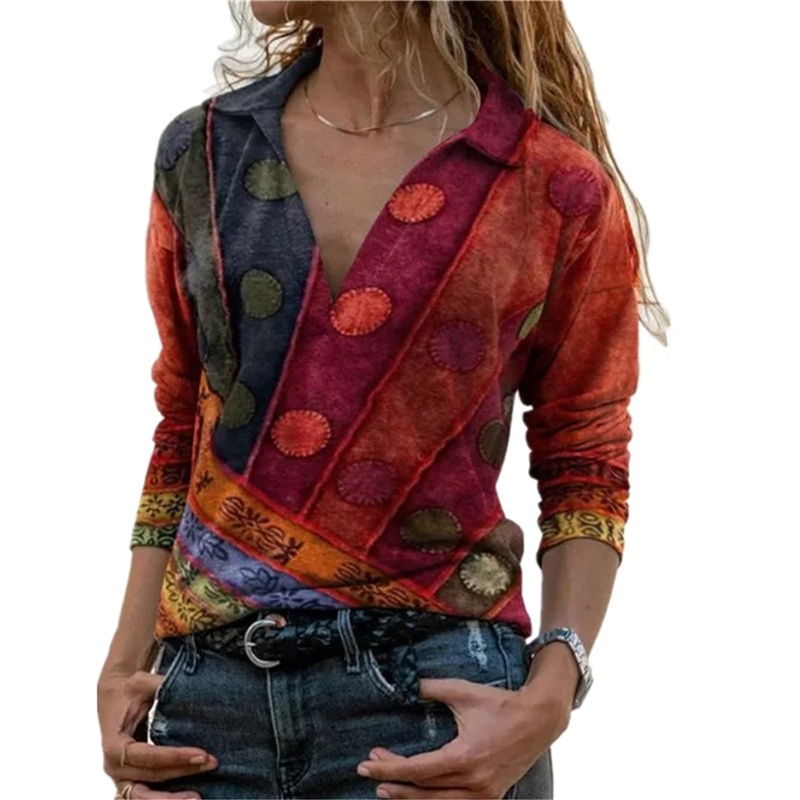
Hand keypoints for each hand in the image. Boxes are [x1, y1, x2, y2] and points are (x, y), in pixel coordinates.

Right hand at [97, 666, 217, 798]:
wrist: (115, 696)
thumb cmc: (130, 689)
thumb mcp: (143, 682)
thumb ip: (161, 686)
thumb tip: (188, 688)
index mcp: (114, 744)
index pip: (148, 756)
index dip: (175, 757)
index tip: (202, 754)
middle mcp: (114, 766)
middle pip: (151, 778)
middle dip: (182, 773)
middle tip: (211, 765)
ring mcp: (121, 777)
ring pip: (145, 796)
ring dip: (172, 797)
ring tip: (199, 796)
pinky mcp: (131, 780)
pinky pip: (147, 795)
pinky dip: (166, 797)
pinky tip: (188, 794)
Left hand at [355, 676, 569, 798]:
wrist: (539, 719)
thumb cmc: (500, 704)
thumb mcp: (463, 692)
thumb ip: (432, 688)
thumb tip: (406, 684)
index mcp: (464, 757)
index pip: (416, 770)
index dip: (388, 768)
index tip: (366, 763)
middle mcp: (473, 782)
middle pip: (422, 791)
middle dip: (393, 781)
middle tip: (371, 771)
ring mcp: (484, 793)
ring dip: (410, 797)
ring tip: (387, 789)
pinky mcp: (491, 796)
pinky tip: (419, 795)